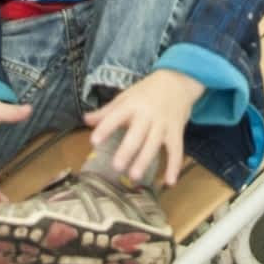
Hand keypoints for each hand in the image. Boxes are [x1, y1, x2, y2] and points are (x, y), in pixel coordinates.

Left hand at [85, 70, 203, 189]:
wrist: (177, 81)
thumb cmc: (146, 92)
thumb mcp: (126, 97)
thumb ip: (107, 111)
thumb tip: (86, 120)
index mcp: (132, 105)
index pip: (116, 116)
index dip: (105, 128)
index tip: (94, 141)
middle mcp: (148, 115)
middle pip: (136, 134)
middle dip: (127, 150)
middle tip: (116, 166)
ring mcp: (163, 124)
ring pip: (154, 144)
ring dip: (145, 160)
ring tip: (134, 176)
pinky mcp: (176, 132)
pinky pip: (176, 150)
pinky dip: (174, 166)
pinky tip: (170, 182)